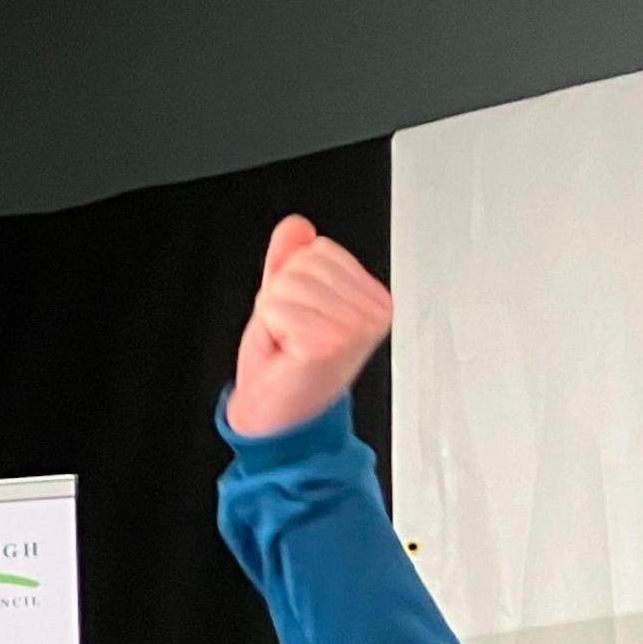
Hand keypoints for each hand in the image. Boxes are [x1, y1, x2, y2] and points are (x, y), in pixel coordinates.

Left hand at [227, 215, 391, 438]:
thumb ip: (291, 260)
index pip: (318, 250)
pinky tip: (287, 354)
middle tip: (292, 336)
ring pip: (286, 285)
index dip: (292, 284)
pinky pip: (277, 310)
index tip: (301, 320)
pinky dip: (270, 332)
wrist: (277, 417)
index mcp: (372, 297)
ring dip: (274, 318)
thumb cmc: (286, 366)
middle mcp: (371, 310)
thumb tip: (296, 225)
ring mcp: (355, 326)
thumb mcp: (287, 301)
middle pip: (301, 265)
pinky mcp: (330, 341)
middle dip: (280, 300)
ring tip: (290, 346)